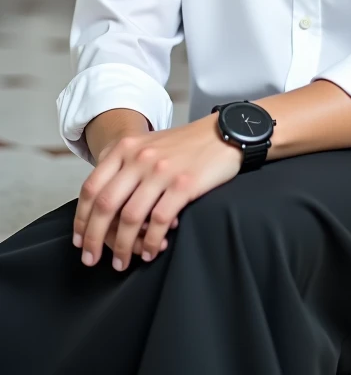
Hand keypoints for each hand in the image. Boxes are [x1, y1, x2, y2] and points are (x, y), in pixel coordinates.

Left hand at [72, 114, 242, 271]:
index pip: (92, 187)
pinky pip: (159, 221)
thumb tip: (102, 205)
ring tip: (122, 263)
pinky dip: (150, 242)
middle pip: (106, 205)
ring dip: (123, 247)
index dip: (82, 219)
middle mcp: (139, 157)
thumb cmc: (184, 145)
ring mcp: (161, 171)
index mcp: (125, 147)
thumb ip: (124, 165)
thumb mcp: (147, 144)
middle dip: (95, 238)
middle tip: (92, 259)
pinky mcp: (184, 184)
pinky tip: (149, 252)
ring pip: (131, 217)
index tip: (81, 241)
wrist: (223, 134)